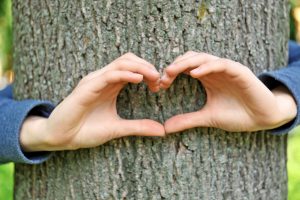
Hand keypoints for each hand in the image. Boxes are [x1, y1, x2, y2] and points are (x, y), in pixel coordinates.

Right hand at [20, 53, 164, 151]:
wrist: (63, 138)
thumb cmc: (86, 131)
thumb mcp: (118, 129)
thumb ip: (139, 127)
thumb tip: (161, 130)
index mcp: (111, 85)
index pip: (133, 68)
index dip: (149, 73)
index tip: (159, 86)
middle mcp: (104, 79)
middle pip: (129, 60)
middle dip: (147, 66)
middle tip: (159, 80)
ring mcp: (95, 81)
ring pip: (121, 63)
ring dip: (140, 67)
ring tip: (154, 77)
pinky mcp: (87, 88)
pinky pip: (109, 75)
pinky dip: (125, 74)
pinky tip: (138, 79)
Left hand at [161, 51, 296, 132]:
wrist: (262, 118)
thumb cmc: (237, 115)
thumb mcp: (207, 117)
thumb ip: (188, 120)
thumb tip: (165, 128)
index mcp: (206, 78)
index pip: (185, 67)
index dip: (171, 73)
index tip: (160, 85)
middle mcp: (214, 71)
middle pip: (191, 59)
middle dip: (175, 65)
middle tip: (162, 77)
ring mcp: (227, 69)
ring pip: (204, 58)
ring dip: (186, 63)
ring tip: (172, 71)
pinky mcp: (239, 71)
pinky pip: (221, 64)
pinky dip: (207, 66)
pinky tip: (194, 73)